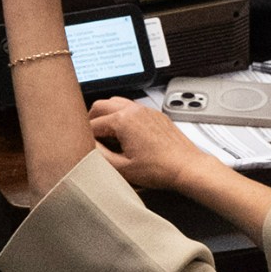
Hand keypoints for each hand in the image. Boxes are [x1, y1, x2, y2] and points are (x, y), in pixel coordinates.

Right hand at [89, 97, 214, 189]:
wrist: (186, 167)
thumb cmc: (160, 169)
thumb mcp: (122, 168)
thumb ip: (99, 155)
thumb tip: (88, 146)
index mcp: (123, 120)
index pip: (92, 124)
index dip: (85, 137)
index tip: (84, 146)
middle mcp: (134, 110)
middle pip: (101, 106)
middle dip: (91, 120)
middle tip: (89, 136)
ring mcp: (146, 110)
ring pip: (117, 102)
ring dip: (107, 115)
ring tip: (105, 133)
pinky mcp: (155, 115)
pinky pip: (132, 107)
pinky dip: (122, 115)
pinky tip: (124, 132)